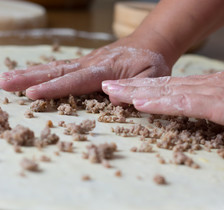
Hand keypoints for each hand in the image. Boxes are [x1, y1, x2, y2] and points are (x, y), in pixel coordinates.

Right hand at [0, 37, 169, 99]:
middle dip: (31, 78)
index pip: (77, 80)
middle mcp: (92, 63)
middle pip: (58, 71)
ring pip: (56, 67)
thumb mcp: (153, 76)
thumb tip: (111, 97)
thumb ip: (135, 86)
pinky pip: (62, 67)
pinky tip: (28, 76)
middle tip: (5, 84)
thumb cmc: (153, 62)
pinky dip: (43, 72)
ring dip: (30, 74)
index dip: (56, 88)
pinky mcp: (86, 62)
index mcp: (107, 69)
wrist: (151, 43)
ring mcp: (87, 61)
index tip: (33, 94)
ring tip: (6, 80)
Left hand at [102, 60, 223, 126]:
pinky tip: (139, 103)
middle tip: (106, 87)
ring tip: (110, 92)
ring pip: (165, 93)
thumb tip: (215, 106)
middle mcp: (203, 87)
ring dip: (136, 93)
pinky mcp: (217, 105)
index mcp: (209, 87)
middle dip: (131, 87)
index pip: (171, 88)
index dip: (147, 88)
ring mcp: (208, 94)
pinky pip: (181, 104)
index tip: (125, 89)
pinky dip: (158, 104)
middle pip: (161, 87)